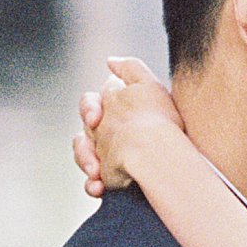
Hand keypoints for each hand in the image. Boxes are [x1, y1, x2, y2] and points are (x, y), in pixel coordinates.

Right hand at [73, 57, 183, 196]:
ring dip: (85, 161)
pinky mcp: (112, 178)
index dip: (88, 108)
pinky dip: (91, 184)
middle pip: (83, 133)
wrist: (164, 155)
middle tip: (93, 151)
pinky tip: (99, 186)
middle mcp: (110, 132)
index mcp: (116, 111)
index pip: (90, 105)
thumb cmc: (158, 121)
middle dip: (83, 142)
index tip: (96, 117)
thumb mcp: (148, 86)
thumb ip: (129, 69)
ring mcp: (109, 155)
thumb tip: (110, 61)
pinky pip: (92, 181)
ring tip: (96, 171)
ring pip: (83, 156)